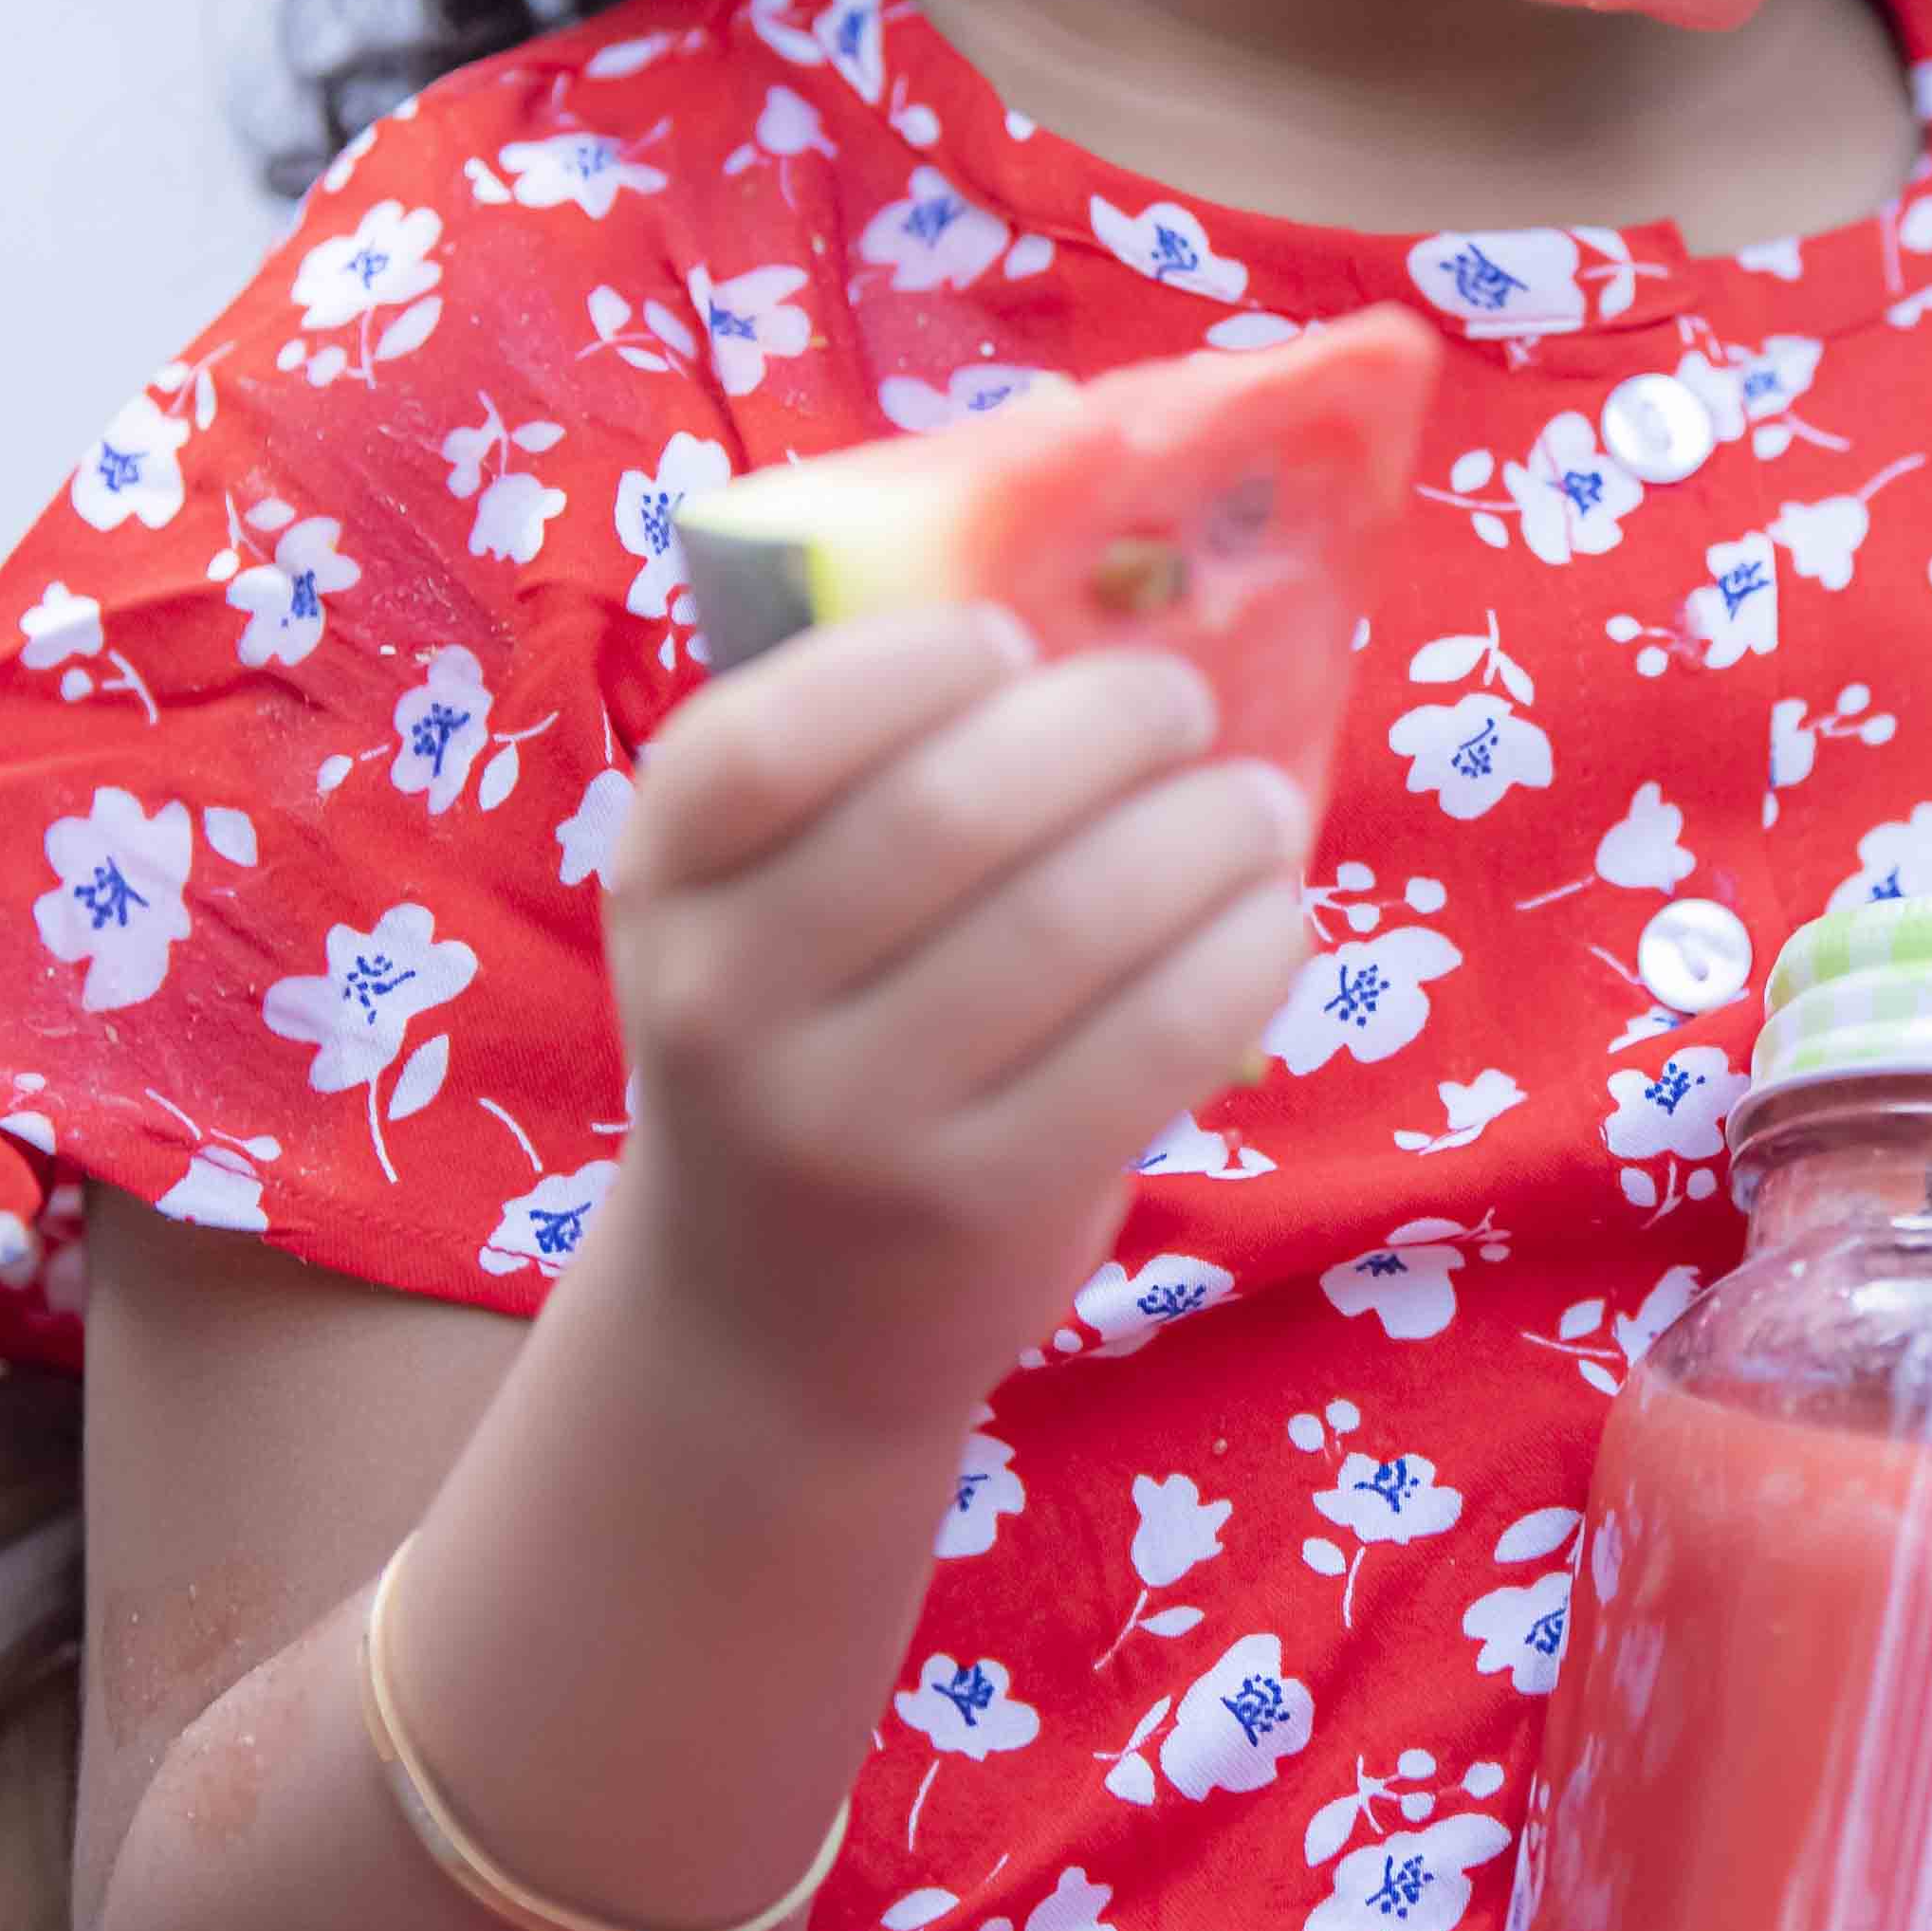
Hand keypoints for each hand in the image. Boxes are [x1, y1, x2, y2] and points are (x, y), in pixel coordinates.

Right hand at [586, 605, 1309, 1448]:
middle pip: (948, 811)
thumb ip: (862, 781)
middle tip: (1179, 701)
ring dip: (1204, 830)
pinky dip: (1242, 951)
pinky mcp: (981, 1207)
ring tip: (1251, 804)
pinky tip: (1270, 916)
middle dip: (1106, 721)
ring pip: (1072, 919)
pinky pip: (1154, 1039)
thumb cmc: (808, 1045)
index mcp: (662, 888)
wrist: (772, 1325)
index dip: (910, 665)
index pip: (761, 742)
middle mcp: (727, 1009)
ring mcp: (852, 1122)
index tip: (1011, 641)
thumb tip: (1099, 605)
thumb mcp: (756, 915)